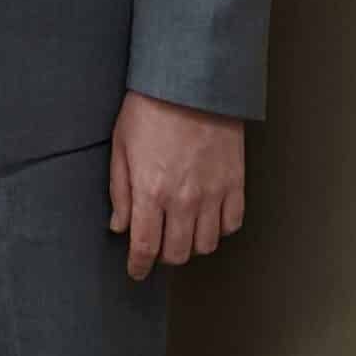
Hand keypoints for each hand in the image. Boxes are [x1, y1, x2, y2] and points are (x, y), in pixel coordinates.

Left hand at [109, 90, 245, 278]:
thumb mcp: (120, 146)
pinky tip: (207, 218)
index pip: (145, 246)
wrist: (190, 83)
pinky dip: (219, 229)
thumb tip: (120, 227)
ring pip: (205, 245)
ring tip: (180, 231)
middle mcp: (184, 201)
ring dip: (191, 245)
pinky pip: (231, 224)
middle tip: (156, 246)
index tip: (136, 272)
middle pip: (178, 253)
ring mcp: (213, 195)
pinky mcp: (235, 185)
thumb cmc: (149, 109)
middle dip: (163, 256)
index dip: (139, 266)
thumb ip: (120, 191)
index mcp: (151, 192)